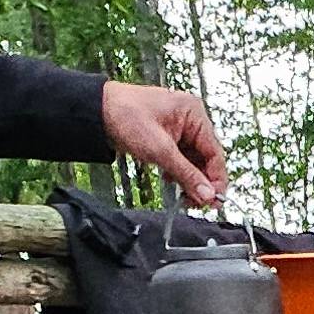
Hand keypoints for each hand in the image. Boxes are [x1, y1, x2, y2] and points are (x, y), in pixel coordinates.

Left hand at [100, 80, 227, 208]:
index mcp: (194, 114)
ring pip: (194, 161)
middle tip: (196, 202)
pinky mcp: (168, 136)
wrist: (98, 110)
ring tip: (181, 193)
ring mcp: (179, 128)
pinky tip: (169, 179)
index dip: (216, 179)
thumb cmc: (126, 116)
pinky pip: (181, 158)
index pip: (215, 153)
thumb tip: (207, 195)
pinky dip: (178, 172)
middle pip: (206, 158)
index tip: (213, 201)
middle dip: (201, 181)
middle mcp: (190, 119)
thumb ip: (187, 175)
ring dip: (188, 178)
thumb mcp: (160, 150)